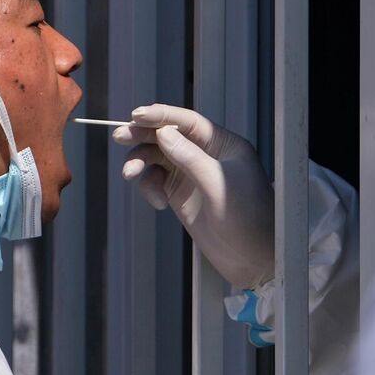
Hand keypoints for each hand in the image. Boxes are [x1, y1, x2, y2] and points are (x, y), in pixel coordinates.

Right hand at [112, 104, 275, 289]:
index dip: (161, 115)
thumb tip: (163, 132)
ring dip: (141, 163)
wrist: (253, 259)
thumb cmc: (249, 219)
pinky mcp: (182, 195)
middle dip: (143, 135)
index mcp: (224, 145)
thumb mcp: (218, 184)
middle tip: (121, 137)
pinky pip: (157, 181)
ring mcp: (193, 175)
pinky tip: (158, 203)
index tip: (137, 116)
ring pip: (158, 158)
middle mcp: (207, 155)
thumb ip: (190, 157)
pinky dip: (150, 187)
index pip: (188, 122)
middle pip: (168, 136)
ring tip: (130, 174)